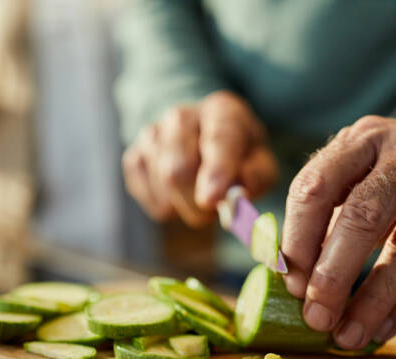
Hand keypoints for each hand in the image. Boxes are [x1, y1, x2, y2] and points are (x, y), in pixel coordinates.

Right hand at [122, 91, 277, 226]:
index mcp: (221, 110)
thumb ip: (256, 177)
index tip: (212, 199)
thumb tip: (238, 195)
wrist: (203, 139)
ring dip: (185, 205)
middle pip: (179, 169)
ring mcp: (152, 134)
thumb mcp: (261, 161)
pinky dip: (169, 207)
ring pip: (163, 187)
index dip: (216, 171)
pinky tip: (180, 194)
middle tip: (213, 211)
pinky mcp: (134, 157)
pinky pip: (150, 198)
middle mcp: (181, 116)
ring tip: (200, 193)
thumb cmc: (238, 154)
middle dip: (197, 202)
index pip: (217, 139)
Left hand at [282, 116, 395, 348]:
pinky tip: (383, 329)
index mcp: (363, 138)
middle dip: (333, 276)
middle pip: (362, 216)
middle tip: (316, 318)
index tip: (290, 285)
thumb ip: (325, 216)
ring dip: (372, 301)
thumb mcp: (362, 175)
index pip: (316, 187)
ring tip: (348, 337)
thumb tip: (289, 279)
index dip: (297, 240)